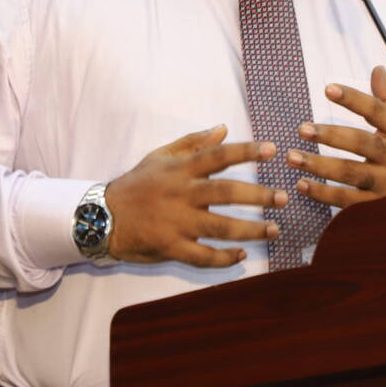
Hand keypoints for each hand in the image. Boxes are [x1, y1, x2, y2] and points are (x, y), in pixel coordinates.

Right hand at [103, 125, 286, 267]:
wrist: (103, 216)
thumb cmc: (136, 184)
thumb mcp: (160, 156)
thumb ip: (193, 143)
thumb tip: (223, 128)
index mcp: (180, 170)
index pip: (217, 156)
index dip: (245, 151)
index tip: (271, 150)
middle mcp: (181, 194)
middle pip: (226, 192)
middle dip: (258, 195)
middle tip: (283, 196)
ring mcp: (176, 223)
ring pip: (220, 227)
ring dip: (251, 229)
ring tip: (274, 229)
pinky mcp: (171, 247)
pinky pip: (203, 256)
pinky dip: (224, 258)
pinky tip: (241, 255)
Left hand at [289, 66, 385, 209]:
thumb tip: (377, 68)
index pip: (377, 111)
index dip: (354, 99)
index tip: (328, 88)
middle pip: (361, 143)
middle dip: (330, 135)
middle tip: (302, 129)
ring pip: (351, 173)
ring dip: (320, 166)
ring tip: (292, 157)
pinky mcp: (377, 205)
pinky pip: (348, 200)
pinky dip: (323, 194)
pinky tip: (301, 185)